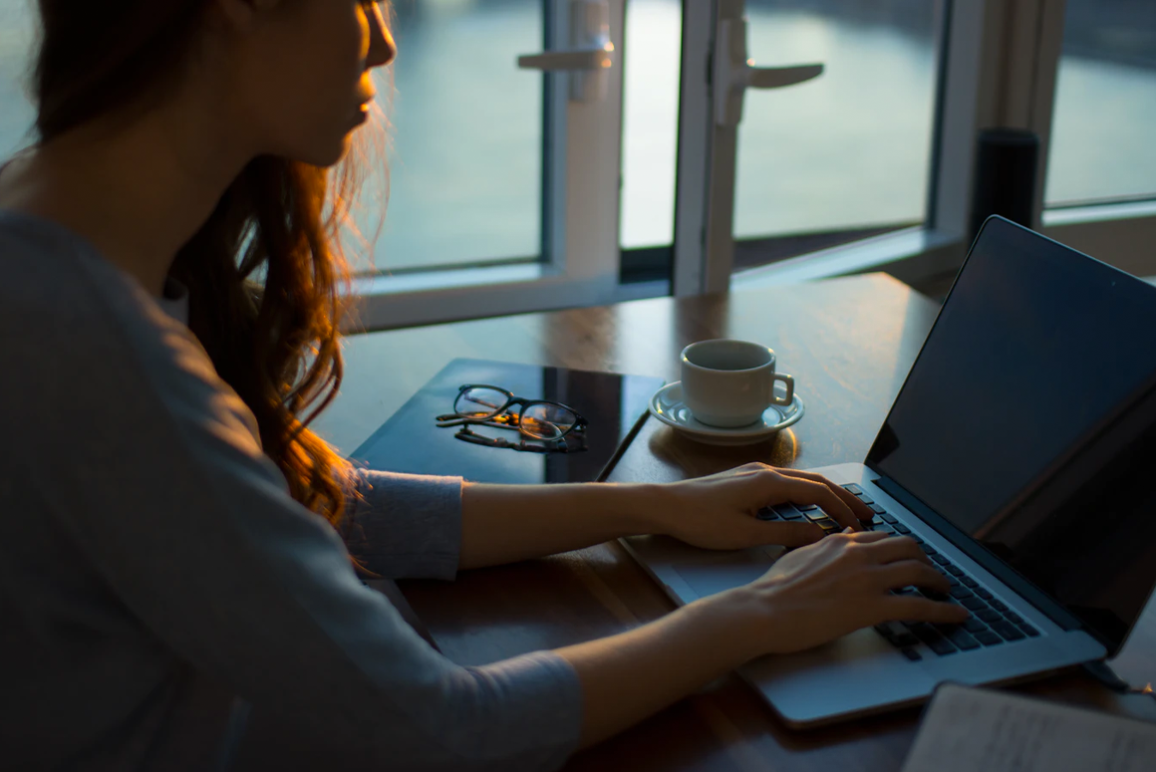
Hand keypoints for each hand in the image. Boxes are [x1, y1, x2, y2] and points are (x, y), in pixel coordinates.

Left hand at [653, 463, 875, 549]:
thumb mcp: (745, 534)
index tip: (860, 528)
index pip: (819, 493)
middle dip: (844, 497)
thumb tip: (819, 536)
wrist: (665, 505)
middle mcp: (765, 471)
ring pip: (802, 480)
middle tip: (868, 514)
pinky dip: (806, 494)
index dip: (843, 510)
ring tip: (845, 511)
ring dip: (826, 494)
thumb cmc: (700, 521)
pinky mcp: (745, 479)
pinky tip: (809, 507)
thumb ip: (785, 535)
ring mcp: (755, 473)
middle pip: (816, 481)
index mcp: (769, 482)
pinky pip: (786, 483)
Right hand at [718, 530, 969, 655]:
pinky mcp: (873, 606)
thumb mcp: (798, 555)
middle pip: (908, 547)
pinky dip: (944, 611)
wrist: (765, 610)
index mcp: (840, 543)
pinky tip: (956, 615)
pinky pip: (920, 606)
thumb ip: (823, 547)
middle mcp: (859, 554)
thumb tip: (839, 539)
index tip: (907, 557)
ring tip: (946, 591)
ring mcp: (868, 579)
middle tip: (931, 572)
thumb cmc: (774, 589)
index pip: (882, 538)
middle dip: (925, 559)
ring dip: (939, 581)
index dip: (900, 548)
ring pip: (919, 571)